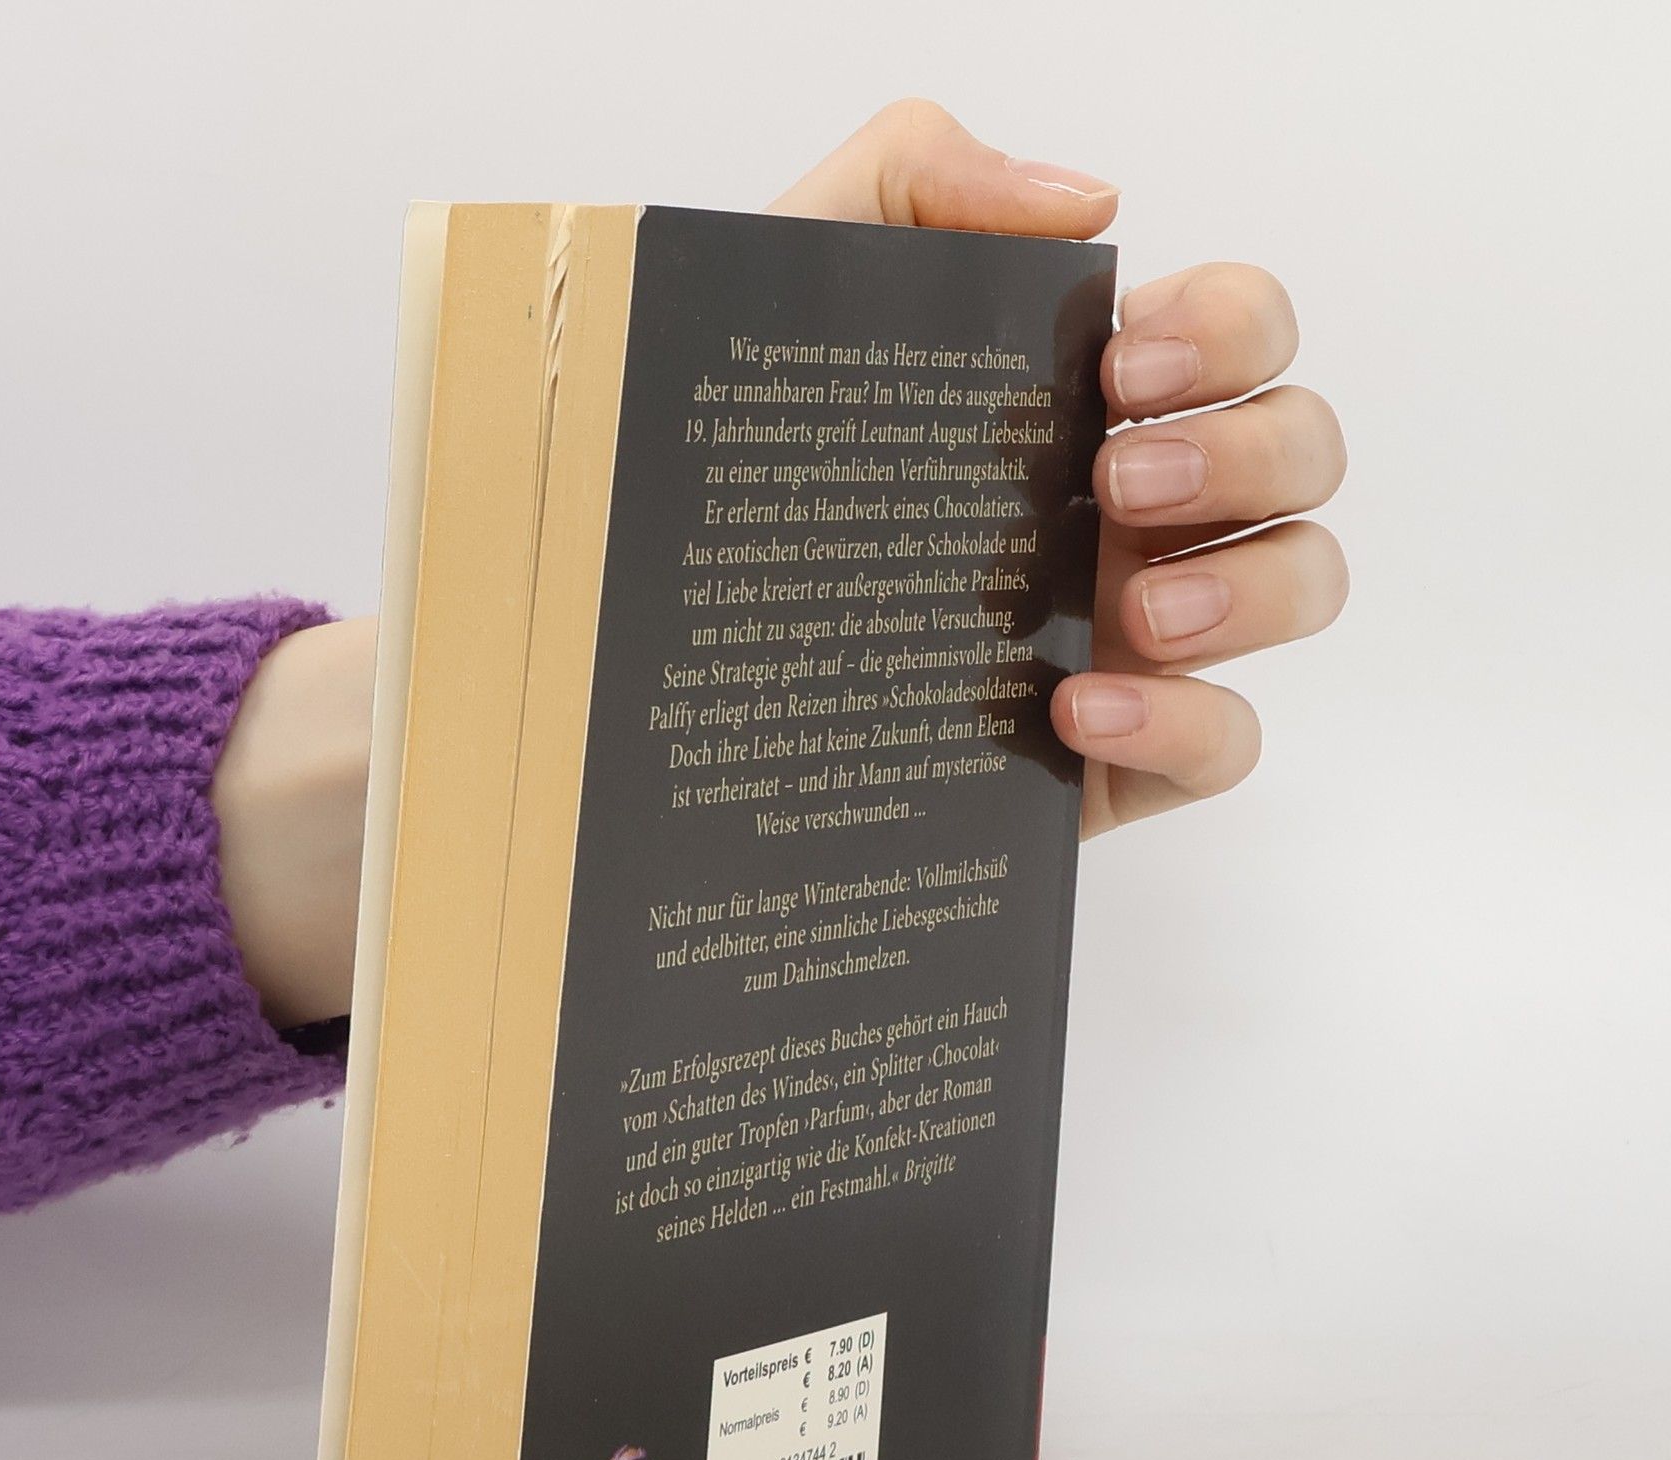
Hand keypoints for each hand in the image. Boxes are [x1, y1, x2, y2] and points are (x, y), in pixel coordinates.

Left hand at [771, 100, 1347, 835]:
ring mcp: (1138, 634)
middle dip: (1246, 452)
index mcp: (1087, 401)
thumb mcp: (793, 285)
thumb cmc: (745, 468)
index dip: (1227, 331)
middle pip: (1303, 449)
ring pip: (1303, 582)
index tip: (1117, 370)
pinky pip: (1229, 743)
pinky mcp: (1116, 755)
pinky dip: (1185, 723)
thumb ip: (914, 177)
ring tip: (1133, 613)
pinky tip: (1079, 713)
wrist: (683, 653)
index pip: (1243, 328)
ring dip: (1251, 587)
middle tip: (1115, 484)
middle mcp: (1134, 508)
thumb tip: (1089, 200)